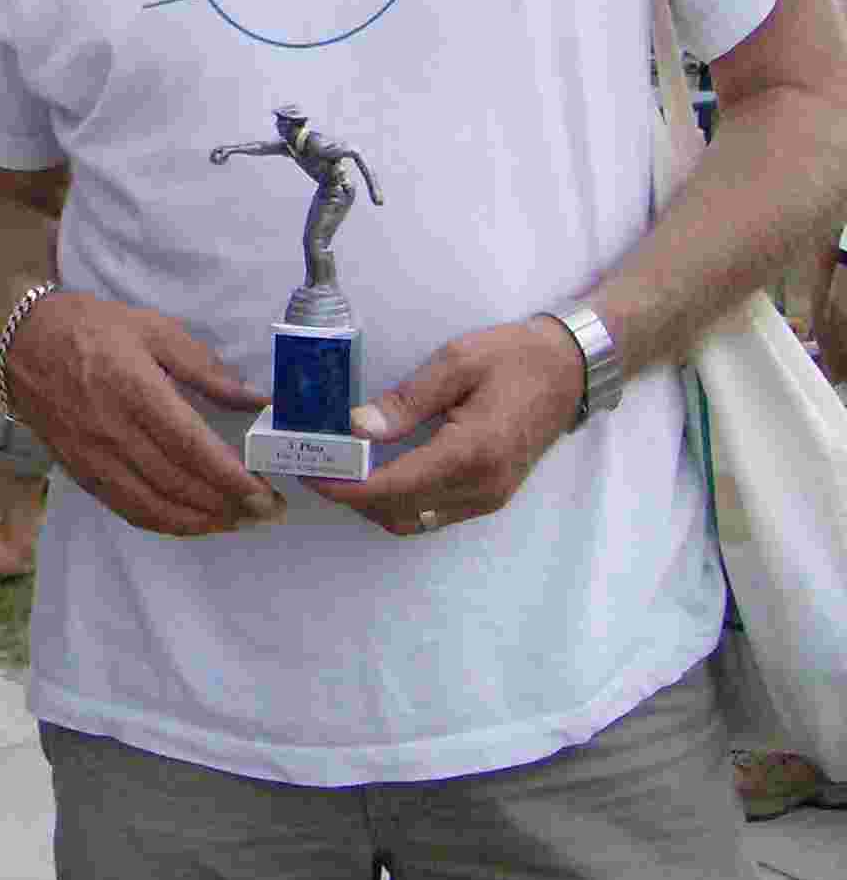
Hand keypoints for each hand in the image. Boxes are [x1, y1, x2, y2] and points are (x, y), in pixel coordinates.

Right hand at [6, 287, 281, 536]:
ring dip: (202, 522)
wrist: (19, 343)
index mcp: (134, 389)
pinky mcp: (80, 472)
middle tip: (267, 510)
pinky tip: (192, 521)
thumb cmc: (89, 328)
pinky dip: (165, 523)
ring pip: (154, 506)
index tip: (265, 490)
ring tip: (238, 521)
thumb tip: (253, 397)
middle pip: (178, 483)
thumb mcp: (150, 328)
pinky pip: (127, 509)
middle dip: (229, 504)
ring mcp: (94, 457)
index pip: (190, 446)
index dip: (230, 476)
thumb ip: (203, 366)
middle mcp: (113, 431)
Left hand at [309, 318, 584, 536]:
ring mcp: (488, 498)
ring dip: (372, 502)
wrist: (570, 370)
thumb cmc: (515, 358)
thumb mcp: (456, 363)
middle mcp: (481, 488)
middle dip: (350, 494)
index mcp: (471, 453)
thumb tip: (358, 428)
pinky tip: (378, 471)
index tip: (308, 471)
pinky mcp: (490, 496)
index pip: (392, 487)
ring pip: (413, 521)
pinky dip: (398, 502)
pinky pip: (432, 514)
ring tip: (342, 467)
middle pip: (396, 512)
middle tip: (316, 463)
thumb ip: (405, 401)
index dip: (344, 486)